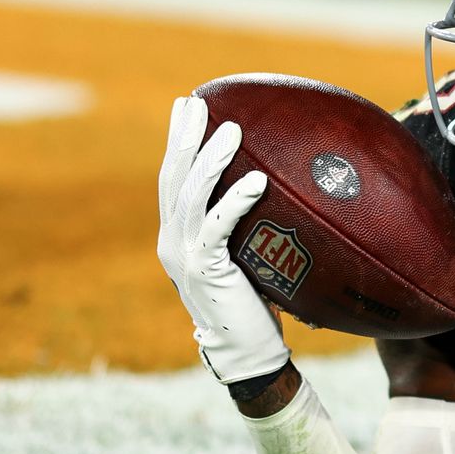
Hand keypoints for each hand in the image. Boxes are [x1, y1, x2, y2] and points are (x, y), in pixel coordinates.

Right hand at [155, 96, 289, 383]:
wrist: (249, 351)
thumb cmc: (257, 304)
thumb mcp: (248, 256)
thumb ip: (248, 227)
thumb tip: (282, 188)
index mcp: (177, 236)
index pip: (172, 180)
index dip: (177, 143)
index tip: (187, 107)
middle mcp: (172, 242)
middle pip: (173, 178)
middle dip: (183, 137)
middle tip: (195, 102)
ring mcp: (184, 256)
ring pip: (191, 195)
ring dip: (211, 159)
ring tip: (232, 129)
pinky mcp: (205, 270)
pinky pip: (218, 226)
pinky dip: (236, 200)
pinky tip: (256, 180)